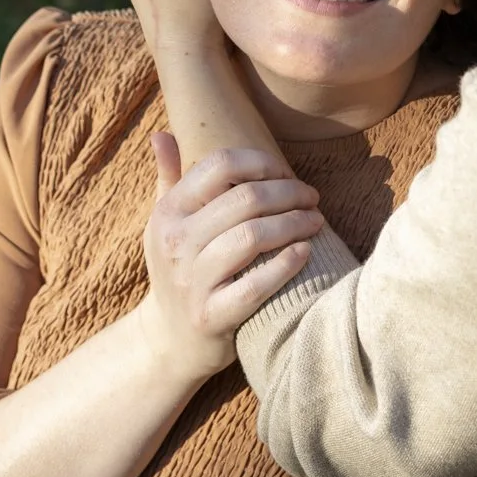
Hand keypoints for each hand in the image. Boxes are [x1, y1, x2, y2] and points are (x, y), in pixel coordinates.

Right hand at [137, 137, 323, 381]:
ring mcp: (191, 282)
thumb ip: (168, 179)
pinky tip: (306, 251)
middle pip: (244, 198)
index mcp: (168, 213)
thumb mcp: (165, 225)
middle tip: (311, 196)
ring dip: (294, 223)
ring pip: (252, 236)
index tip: (284, 172)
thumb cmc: (178, 271)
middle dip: (288, 192)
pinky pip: (255, 286)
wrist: (168, 341)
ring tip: (316, 221)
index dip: (260, 161)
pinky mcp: (210, 317)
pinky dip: (286, 265)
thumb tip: (161, 134)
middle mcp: (175, 243)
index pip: (219, 164)